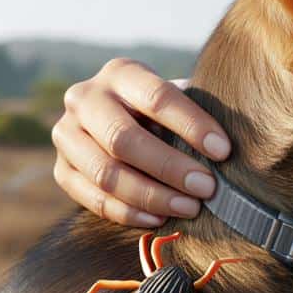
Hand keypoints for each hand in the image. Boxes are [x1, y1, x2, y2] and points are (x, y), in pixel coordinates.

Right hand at [51, 59, 230, 226]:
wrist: (121, 120)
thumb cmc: (165, 113)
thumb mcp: (179, 99)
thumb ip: (199, 111)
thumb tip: (232, 145)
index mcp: (120, 72)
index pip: (156, 97)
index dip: (191, 125)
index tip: (224, 151)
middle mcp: (84, 97)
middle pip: (123, 139)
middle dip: (170, 167)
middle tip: (207, 188)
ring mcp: (66, 134)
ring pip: (105, 173)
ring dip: (151, 196)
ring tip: (189, 208)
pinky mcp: (61, 169)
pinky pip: (91, 199)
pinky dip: (127, 213)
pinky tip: (159, 220)